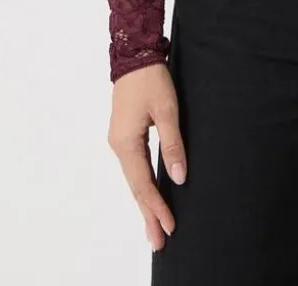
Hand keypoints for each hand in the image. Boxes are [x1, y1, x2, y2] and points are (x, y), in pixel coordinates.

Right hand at [107, 62, 187, 251]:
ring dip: (145, 202)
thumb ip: (173, 145)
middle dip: (148, 214)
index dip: (157, 207)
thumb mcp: (167, 111)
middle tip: (159, 242)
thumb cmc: (151, 79)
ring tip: (155, 226)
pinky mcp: (125, 135)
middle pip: (135, 188)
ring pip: (134, 179)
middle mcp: (119, 146)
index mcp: (126, 143)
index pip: (143, 184)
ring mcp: (120, 141)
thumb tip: (179, 177)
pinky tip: (149, 195)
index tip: (169, 227)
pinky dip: (143, 184)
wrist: (134, 55)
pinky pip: (134, 167)